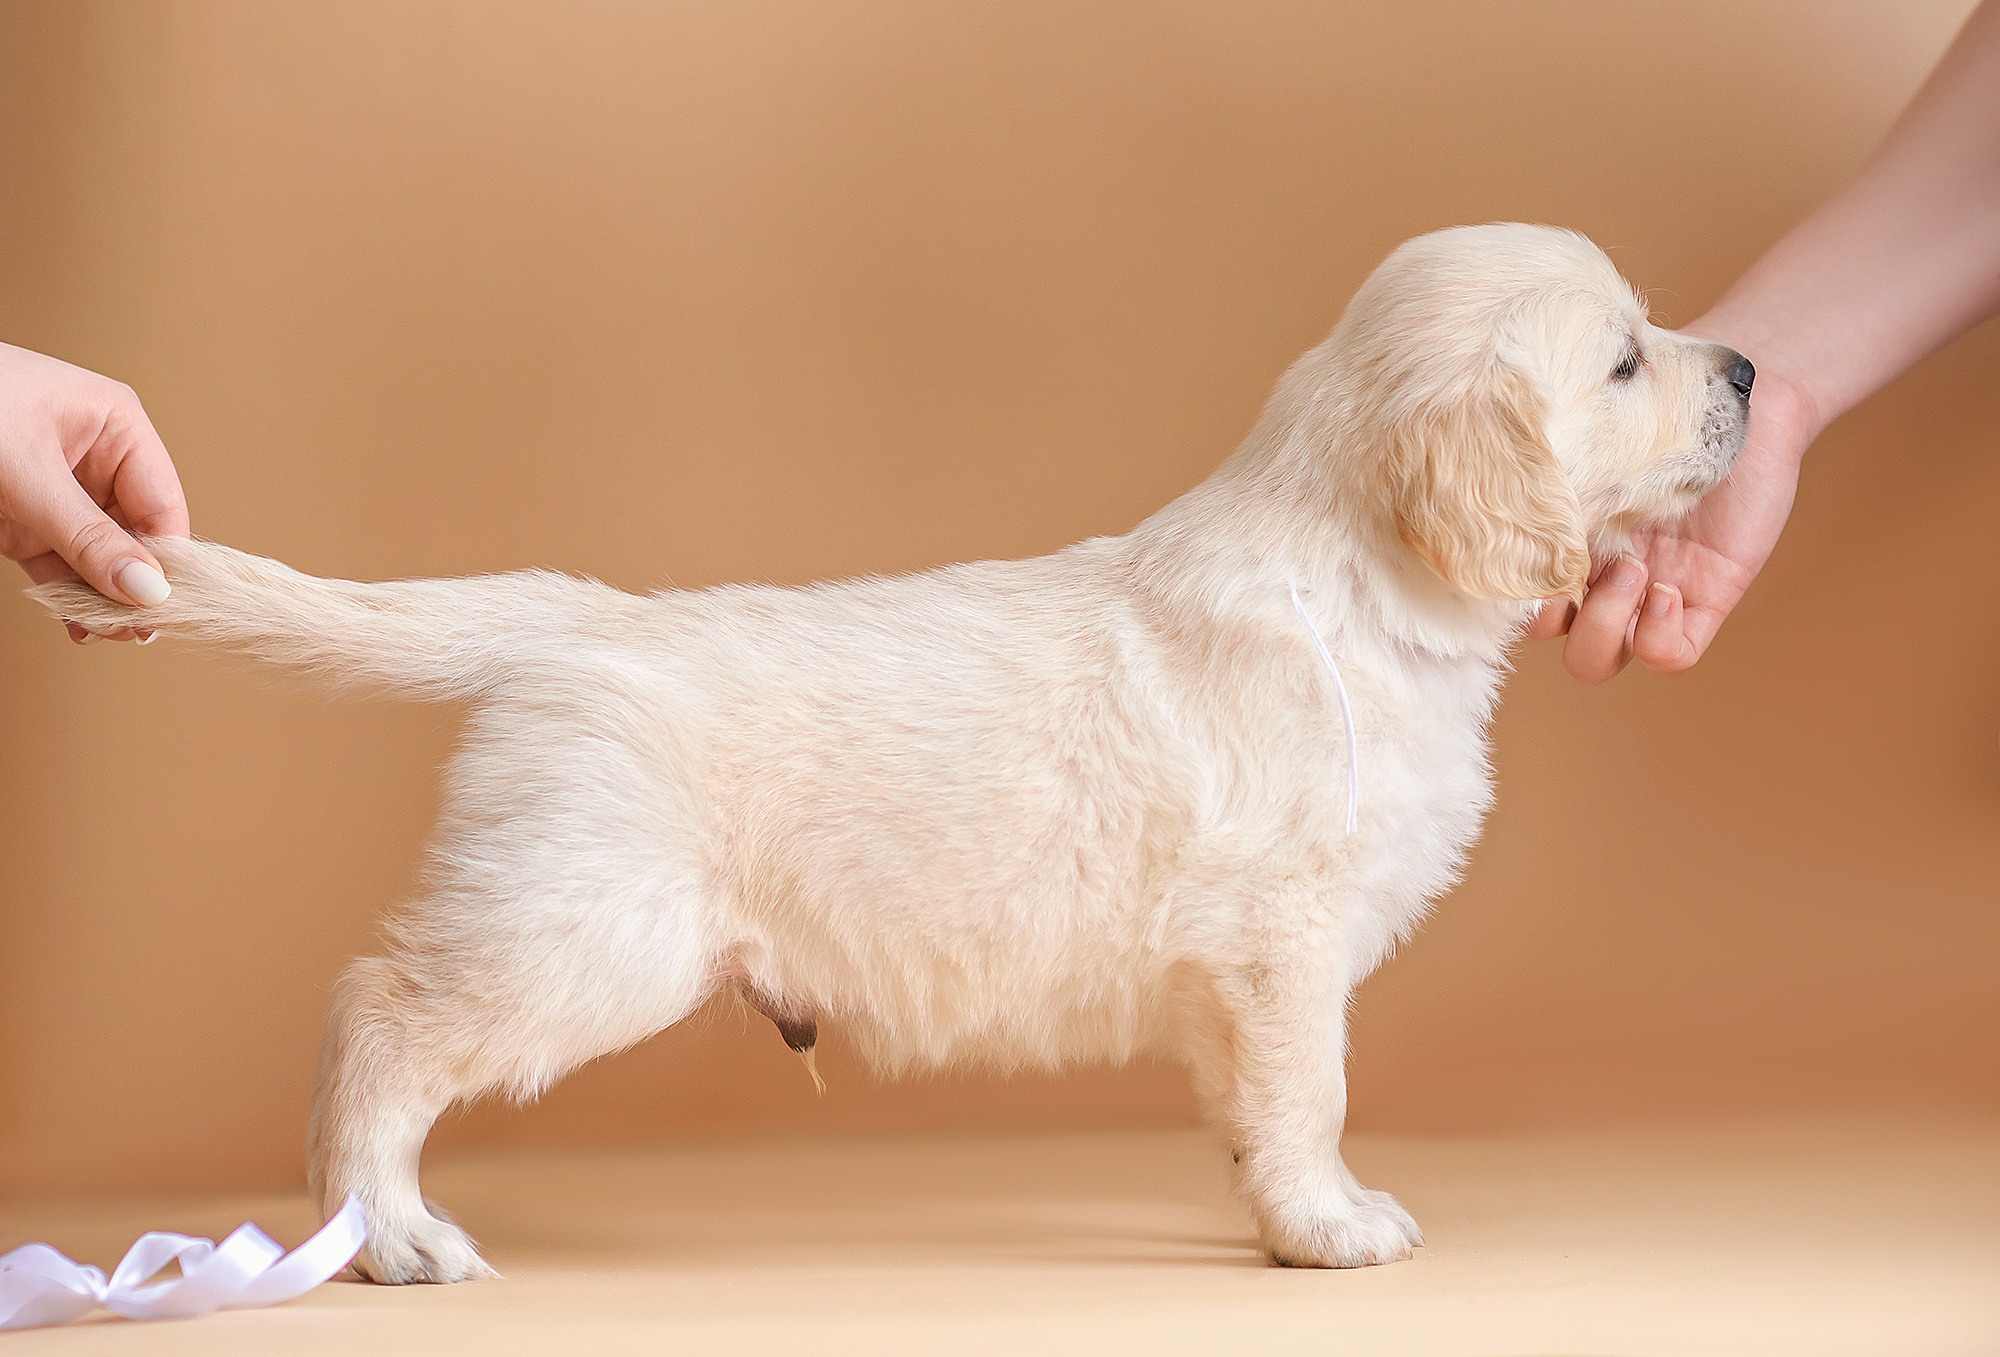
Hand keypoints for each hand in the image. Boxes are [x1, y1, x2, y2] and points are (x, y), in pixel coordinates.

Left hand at [0, 343, 188, 642]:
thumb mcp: (27, 474)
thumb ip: (87, 536)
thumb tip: (147, 590)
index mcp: (117, 427)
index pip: (162, 504)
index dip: (167, 558)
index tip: (164, 607)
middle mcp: (98, 461)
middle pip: (136, 535)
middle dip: (133, 585)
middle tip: (133, 631)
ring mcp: (62, 494)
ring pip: (100, 557)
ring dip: (102, 598)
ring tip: (102, 633)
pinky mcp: (27, 521)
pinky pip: (62, 566)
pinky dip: (69, 598)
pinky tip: (78, 626)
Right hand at [1527, 339, 1818, 681]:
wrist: (1746, 398)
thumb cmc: (1670, 400)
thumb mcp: (1602, 431)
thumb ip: (1556, 460)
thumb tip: (1493, 457)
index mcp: (1561, 534)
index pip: (1509, 588)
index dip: (1504, 587)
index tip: (1524, 544)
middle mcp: (1594, 570)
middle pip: (1543, 634)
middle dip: (1552, 613)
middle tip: (1588, 560)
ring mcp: (1645, 592)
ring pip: (1593, 660)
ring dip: (1601, 628)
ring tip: (1634, 573)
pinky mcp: (1702, 603)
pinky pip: (1667, 656)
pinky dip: (1658, 637)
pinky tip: (1668, 590)